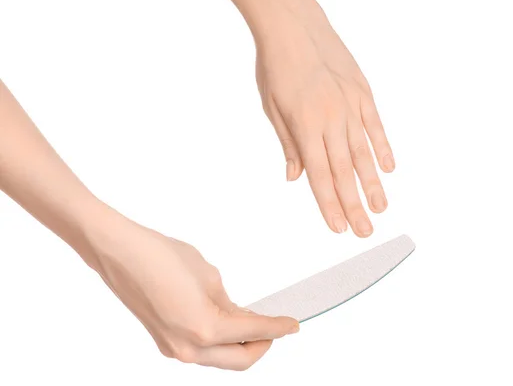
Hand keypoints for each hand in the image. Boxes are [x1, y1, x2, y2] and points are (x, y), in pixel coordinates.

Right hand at [81, 207, 298, 370]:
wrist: (119, 252)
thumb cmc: (162, 256)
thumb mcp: (209, 277)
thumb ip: (230, 304)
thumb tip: (242, 319)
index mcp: (205, 330)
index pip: (254, 333)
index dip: (278, 328)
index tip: (294, 325)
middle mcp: (189, 349)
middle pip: (239, 360)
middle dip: (263, 345)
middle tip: (278, 329)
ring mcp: (173, 349)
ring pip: (220, 358)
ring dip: (241, 345)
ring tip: (254, 323)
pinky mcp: (163, 342)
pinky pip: (201, 350)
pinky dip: (219, 341)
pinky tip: (227, 323)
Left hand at [226, 0, 394, 237]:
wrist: (293, 25)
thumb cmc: (276, 66)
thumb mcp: (273, 108)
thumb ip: (288, 144)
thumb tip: (296, 178)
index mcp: (305, 125)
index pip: (319, 175)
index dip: (329, 204)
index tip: (338, 228)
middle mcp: (331, 118)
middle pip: (344, 170)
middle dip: (355, 204)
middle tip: (365, 231)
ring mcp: (350, 104)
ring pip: (363, 152)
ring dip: (373, 182)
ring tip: (381, 208)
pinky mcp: (363, 92)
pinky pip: (375, 125)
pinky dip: (382, 147)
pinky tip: (389, 168)